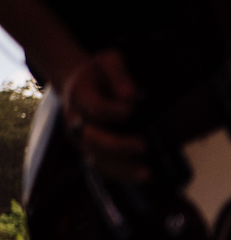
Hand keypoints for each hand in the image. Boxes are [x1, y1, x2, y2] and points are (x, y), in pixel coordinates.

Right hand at [60, 49, 146, 177]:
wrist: (80, 82)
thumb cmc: (99, 73)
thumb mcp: (109, 61)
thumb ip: (119, 74)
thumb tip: (131, 95)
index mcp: (79, 96)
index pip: (95, 108)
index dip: (113, 110)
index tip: (132, 108)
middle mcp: (76, 120)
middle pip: (90, 138)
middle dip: (116, 145)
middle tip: (143, 145)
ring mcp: (81, 138)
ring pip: (95, 158)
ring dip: (120, 168)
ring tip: (146, 174)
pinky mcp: (90, 150)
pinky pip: (102, 167)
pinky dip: (120, 175)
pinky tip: (140, 177)